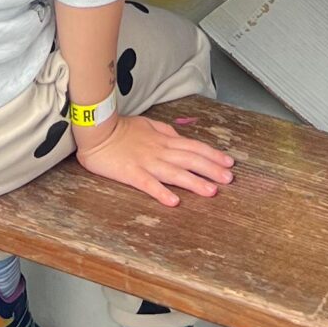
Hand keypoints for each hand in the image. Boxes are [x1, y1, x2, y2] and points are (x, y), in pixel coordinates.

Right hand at [75, 113, 235, 205]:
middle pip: (190, 160)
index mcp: (164, 140)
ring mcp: (146, 163)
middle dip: (211, 169)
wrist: (97, 130)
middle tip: (229, 179)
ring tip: (212, 191)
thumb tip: (181, 138)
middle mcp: (160, 151)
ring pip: (175, 173)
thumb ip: (166, 132)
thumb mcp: (148, 124)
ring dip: (194, 182)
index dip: (212, 155)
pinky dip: (161, 192)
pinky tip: (174, 202)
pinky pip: (148, 184)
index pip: (194, 147)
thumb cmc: (121, 128)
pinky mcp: (131, 174)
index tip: (229, 163)